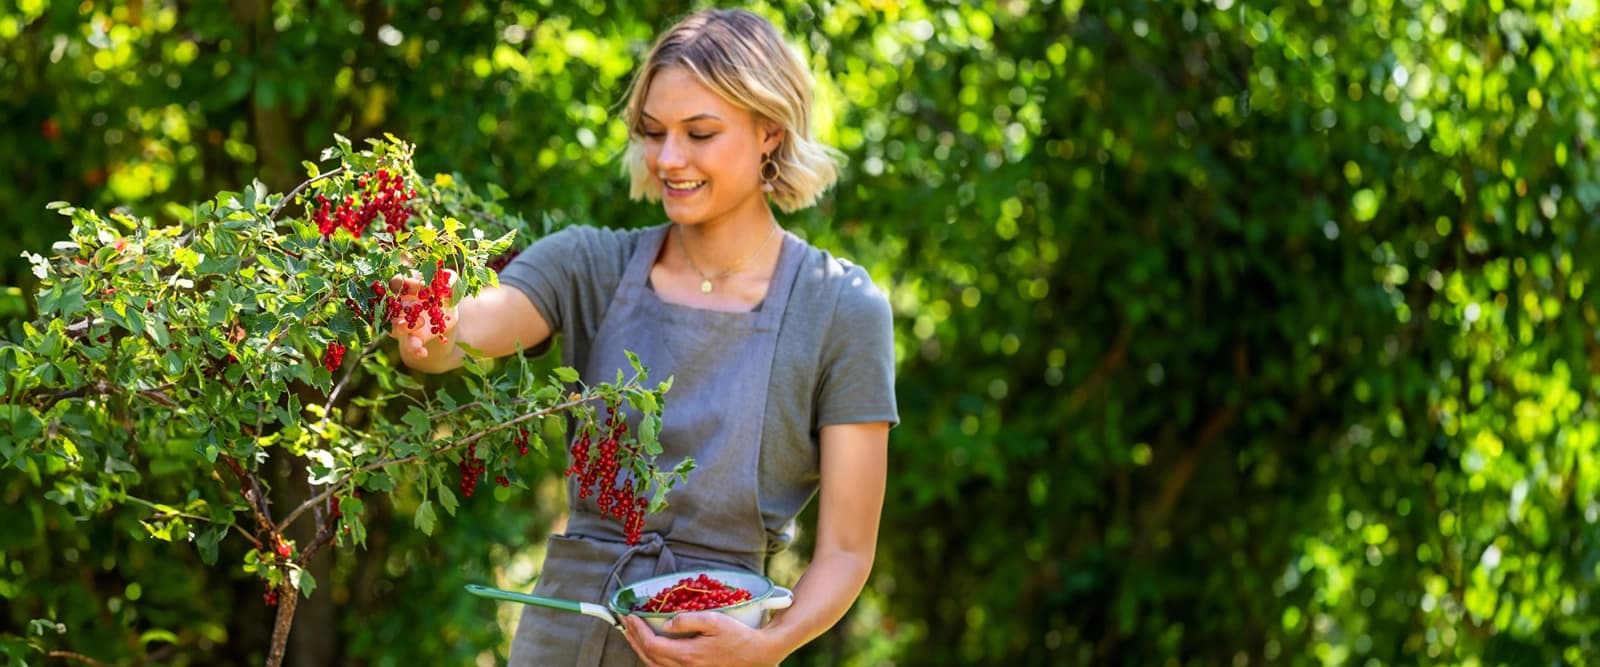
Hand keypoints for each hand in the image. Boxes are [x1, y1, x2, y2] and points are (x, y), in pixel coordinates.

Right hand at [386, 271, 457, 359]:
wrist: (448, 319)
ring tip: (420, 323)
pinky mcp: (412, 339)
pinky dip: (414, 350)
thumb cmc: (443, 297)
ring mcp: (403, 324)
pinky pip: (408, 345)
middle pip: (390, 305)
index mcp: (406, 289)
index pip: (397, 283)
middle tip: (416, 304)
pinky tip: (423, 353)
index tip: (423, 285)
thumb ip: (449, 280)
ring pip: (392, 327)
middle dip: (401, 304)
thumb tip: (448, 279)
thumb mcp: (449, 287)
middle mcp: (400, 306)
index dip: (405, 283)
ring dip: (401, 326)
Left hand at [620, 612, 784, 666]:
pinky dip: (651, 658)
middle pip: (648, 657)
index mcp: (687, 654)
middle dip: (633, 639)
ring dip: (640, 649)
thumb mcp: (714, 620)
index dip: (638, 630)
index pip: (652, 644)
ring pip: (654, 666)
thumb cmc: (738, 636)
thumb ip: (688, 620)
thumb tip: (666, 623)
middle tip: (626, 623)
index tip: (630, 616)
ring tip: (633, 634)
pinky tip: (651, 648)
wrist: (756, 654)